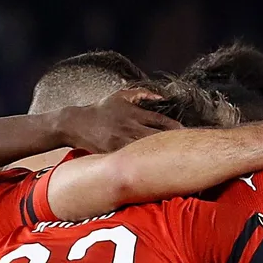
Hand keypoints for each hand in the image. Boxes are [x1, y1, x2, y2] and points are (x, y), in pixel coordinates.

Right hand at [54, 90, 180, 154]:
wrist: (76, 123)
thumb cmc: (100, 109)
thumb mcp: (120, 96)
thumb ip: (142, 94)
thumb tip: (162, 96)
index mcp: (134, 113)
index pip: (160, 120)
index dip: (175, 127)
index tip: (186, 132)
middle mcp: (129, 126)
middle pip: (156, 136)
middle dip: (171, 142)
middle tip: (186, 148)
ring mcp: (121, 140)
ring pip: (145, 149)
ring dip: (159, 154)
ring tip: (174, 161)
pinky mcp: (112, 152)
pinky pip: (130, 159)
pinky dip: (141, 163)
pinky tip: (152, 169)